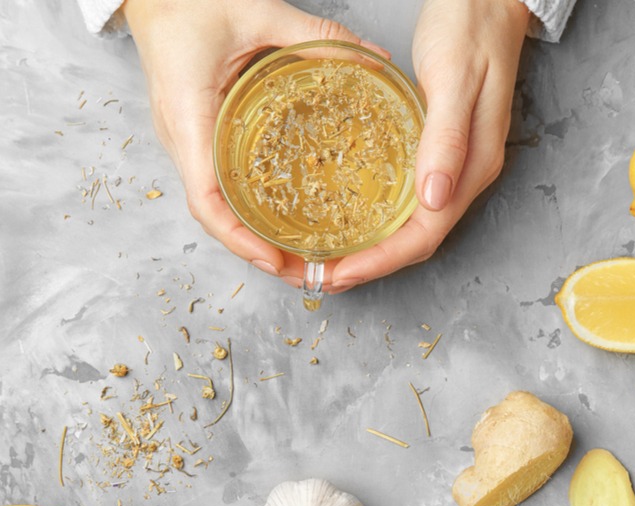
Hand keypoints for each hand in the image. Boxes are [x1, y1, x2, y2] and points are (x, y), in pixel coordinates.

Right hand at [122, 0, 388, 282]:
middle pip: (213, 216)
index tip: (275, 260)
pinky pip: (214, 188)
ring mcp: (184, 143)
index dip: (239, 238)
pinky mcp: (193, 140)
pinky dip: (242, 213)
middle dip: (253, 250)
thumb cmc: (188, 1)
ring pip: (213, 208)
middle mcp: (182, 140)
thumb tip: (374, 61)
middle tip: (300, 271)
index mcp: (189, 115)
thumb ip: (316, 38)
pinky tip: (273, 221)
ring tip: (292, 257)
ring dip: (249, 239)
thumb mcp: (257, 12)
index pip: (206, 198)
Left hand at [328, 0, 529, 292]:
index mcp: (471, 168)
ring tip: (330, 261)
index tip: (341, 273)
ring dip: (370, 252)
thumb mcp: (456, 79)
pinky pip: (405, 207)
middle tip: (324, 276)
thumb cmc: (471, 30)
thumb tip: (433, 199)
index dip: (380, 261)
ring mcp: (451, 171)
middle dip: (369, 266)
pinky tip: (351, 224)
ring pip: (409, 230)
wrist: (488, 1)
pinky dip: (377, 225)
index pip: (424, 236)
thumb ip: (446, 140)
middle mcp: (462, 179)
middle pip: (414, 243)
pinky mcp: (437, 159)